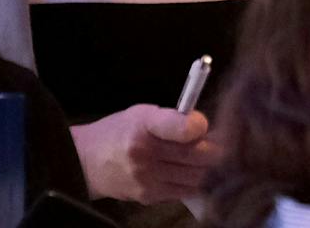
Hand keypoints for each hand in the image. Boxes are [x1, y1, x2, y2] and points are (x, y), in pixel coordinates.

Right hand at [71, 107, 214, 203]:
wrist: (87, 163)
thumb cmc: (120, 131)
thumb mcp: (143, 112)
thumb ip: (173, 118)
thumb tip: (204, 127)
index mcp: (144, 125)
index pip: (182, 128)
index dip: (200, 125)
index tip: (203, 124)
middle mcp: (145, 154)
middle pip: (196, 155)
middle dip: (215, 148)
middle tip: (222, 142)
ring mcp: (146, 179)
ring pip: (195, 176)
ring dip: (209, 167)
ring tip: (213, 157)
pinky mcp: (147, 197)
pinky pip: (183, 191)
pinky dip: (195, 181)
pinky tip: (197, 172)